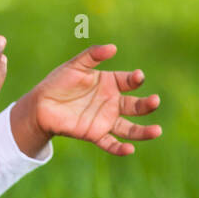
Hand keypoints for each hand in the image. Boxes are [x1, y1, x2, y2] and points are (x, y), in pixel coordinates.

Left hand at [26, 43, 160, 156]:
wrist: (41, 105)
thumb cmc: (59, 82)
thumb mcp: (75, 65)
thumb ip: (92, 56)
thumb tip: (113, 48)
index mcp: (110, 83)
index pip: (129, 81)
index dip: (135, 79)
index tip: (137, 77)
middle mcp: (112, 103)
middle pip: (135, 106)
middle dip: (146, 105)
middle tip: (154, 101)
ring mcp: (105, 120)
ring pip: (129, 128)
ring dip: (143, 131)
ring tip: (157, 131)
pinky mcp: (95, 135)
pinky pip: (110, 143)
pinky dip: (120, 148)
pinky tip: (130, 149)